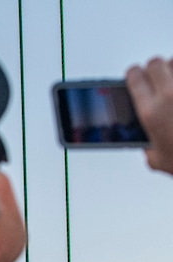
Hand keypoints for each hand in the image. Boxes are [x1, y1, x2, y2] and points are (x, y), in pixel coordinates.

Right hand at [128, 56, 172, 174]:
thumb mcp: (158, 158)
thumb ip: (148, 143)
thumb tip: (149, 138)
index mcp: (151, 112)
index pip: (134, 76)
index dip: (132, 74)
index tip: (134, 76)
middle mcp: (170, 95)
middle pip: (155, 63)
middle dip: (153, 69)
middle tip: (156, 78)